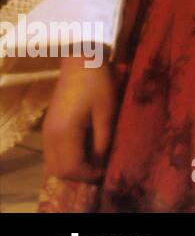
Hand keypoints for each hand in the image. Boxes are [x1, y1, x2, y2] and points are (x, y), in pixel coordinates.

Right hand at [43, 54, 116, 180]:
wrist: (81, 61)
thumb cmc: (98, 84)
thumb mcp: (107, 113)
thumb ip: (103, 141)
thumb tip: (100, 162)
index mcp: (65, 133)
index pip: (71, 168)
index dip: (88, 174)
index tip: (104, 170)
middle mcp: (50, 136)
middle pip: (58, 170)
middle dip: (79, 173)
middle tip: (98, 166)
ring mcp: (46, 131)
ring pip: (53, 163)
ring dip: (71, 166)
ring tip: (93, 158)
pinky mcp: (48, 126)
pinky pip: (52, 152)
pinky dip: (66, 156)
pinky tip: (84, 147)